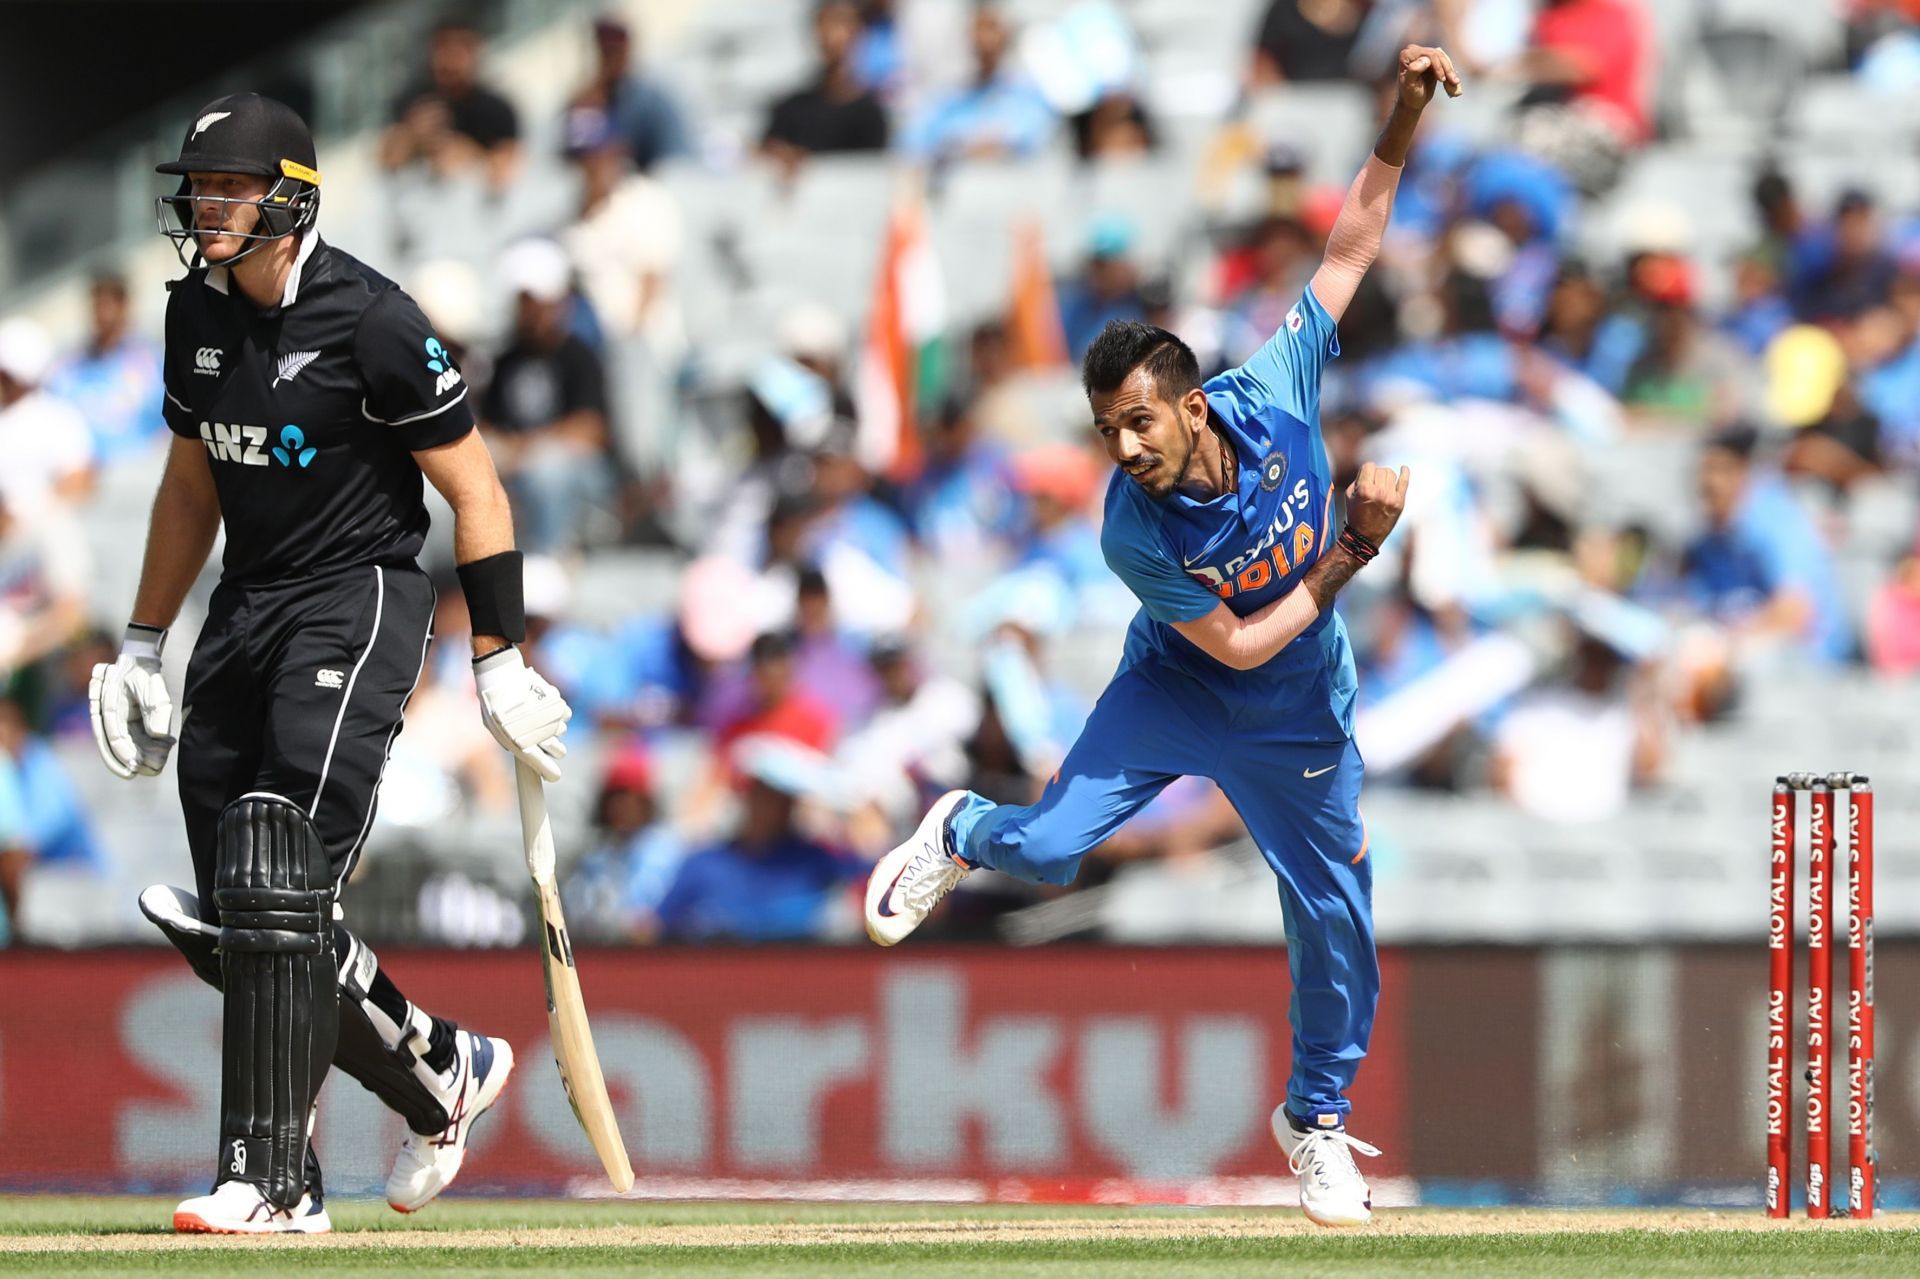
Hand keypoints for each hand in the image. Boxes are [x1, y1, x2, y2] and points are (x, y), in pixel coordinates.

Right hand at [89, 626, 176, 779]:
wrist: (139, 661)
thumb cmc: (144, 672)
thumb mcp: (152, 685)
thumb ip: (156, 708)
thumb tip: (159, 734)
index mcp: (109, 706)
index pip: (115, 736)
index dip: (125, 753)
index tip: (135, 766)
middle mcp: (107, 716)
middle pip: (114, 745)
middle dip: (128, 761)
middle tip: (144, 773)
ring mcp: (114, 720)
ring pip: (122, 745)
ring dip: (136, 758)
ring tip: (155, 768)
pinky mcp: (124, 722)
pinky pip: (130, 739)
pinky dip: (142, 749)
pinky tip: (159, 754)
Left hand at [474, 647, 571, 782]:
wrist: (499, 672)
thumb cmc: (492, 701)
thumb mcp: (493, 727)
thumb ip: (510, 742)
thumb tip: (522, 753)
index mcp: (517, 742)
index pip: (539, 763)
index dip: (549, 772)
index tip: (555, 776)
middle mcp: (536, 731)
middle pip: (559, 751)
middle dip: (555, 749)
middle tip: (548, 743)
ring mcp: (549, 716)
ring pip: (562, 731)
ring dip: (553, 727)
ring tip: (537, 715)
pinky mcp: (557, 701)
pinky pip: (565, 714)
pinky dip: (558, 712)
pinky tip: (544, 704)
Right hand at [1345, 461, 1411, 547]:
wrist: (1364, 537)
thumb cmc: (1355, 515)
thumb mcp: (1349, 496)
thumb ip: (1358, 479)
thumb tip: (1369, 470)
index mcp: (1364, 489)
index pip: (1369, 466)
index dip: (1366, 470)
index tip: (1365, 477)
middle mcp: (1379, 492)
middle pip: (1381, 469)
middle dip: (1376, 474)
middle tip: (1373, 484)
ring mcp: (1391, 497)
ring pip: (1391, 473)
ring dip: (1385, 476)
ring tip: (1382, 485)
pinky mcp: (1399, 502)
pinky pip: (1404, 482)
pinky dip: (1405, 473)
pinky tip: (1404, 468)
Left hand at [1398, 44, 1462, 110]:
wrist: (1412, 101)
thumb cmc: (1409, 94)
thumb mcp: (1410, 84)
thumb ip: (1414, 70)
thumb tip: (1426, 60)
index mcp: (1407, 54)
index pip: (1429, 55)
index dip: (1438, 66)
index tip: (1442, 80)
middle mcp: (1414, 50)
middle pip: (1437, 55)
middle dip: (1446, 68)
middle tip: (1453, 82)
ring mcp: (1423, 54)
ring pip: (1443, 57)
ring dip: (1450, 70)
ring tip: (1454, 82)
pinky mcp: (1431, 59)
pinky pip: (1444, 61)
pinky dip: (1449, 71)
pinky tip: (1454, 81)